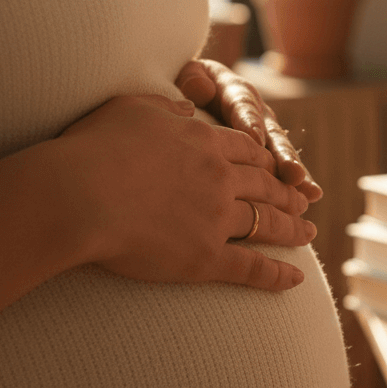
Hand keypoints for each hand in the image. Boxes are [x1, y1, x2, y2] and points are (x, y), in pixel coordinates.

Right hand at [59, 94, 316, 290]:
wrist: (77, 195)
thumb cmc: (93, 148)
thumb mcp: (133, 109)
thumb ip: (166, 108)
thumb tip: (188, 108)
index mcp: (205, 143)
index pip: (247, 150)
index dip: (265, 159)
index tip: (276, 166)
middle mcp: (221, 179)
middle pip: (266, 185)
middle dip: (287, 192)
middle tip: (304, 200)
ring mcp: (217, 219)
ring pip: (267, 223)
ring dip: (293, 229)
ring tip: (309, 232)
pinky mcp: (206, 258)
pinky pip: (251, 268)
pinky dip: (276, 276)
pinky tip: (296, 280)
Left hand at [175, 58, 322, 201]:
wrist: (198, 92)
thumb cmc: (190, 86)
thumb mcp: (188, 75)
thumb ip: (193, 80)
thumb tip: (201, 89)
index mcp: (236, 93)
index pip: (243, 107)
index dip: (249, 121)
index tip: (254, 137)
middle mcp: (259, 114)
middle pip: (272, 135)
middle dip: (283, 156)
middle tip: (293, 174)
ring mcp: (266, 135)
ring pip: (282, 156)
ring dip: (295, 175)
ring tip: (310, 193)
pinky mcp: (267, 154)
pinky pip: (281, 171)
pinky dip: (294, 185)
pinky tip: (310, 199)